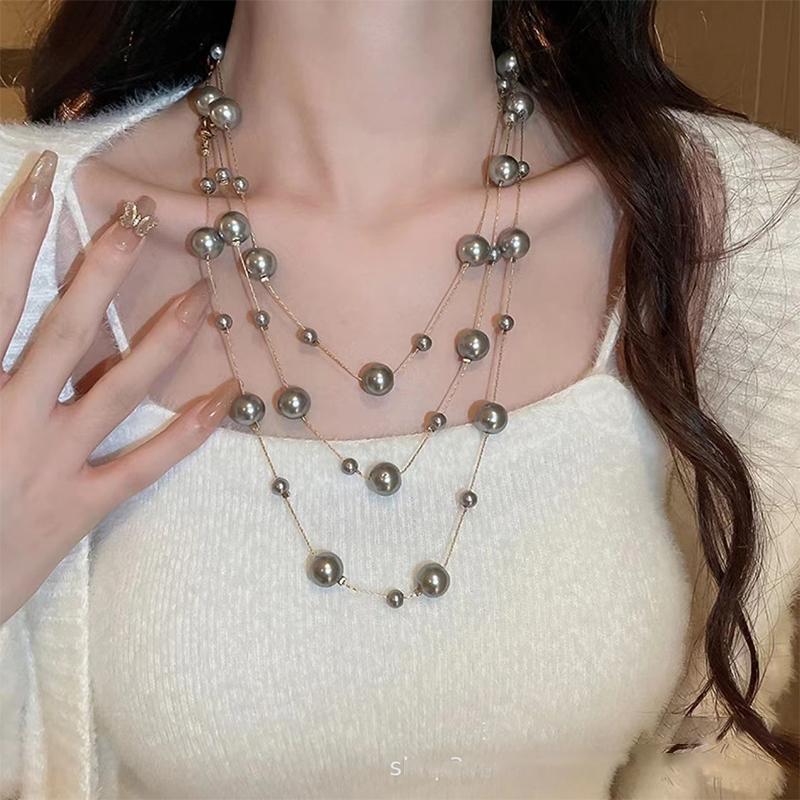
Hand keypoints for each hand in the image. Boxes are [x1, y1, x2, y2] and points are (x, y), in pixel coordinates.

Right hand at [0, 150, 236, 623]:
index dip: (16, 236)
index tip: (45, 180)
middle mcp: (10, 420)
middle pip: (64, 331)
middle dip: (101, 269)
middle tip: (142, 217)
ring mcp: (51, 465)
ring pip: (117, 389)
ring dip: (161, 339)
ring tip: (201, 295)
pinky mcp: (79, 508)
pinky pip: (143, 466)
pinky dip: (186, 432)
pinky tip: (225, 398)